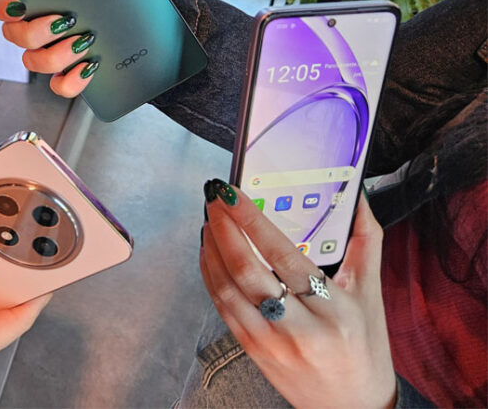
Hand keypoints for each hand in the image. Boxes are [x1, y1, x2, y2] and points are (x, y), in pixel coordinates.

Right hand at [0, 0, 179, 96]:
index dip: (7, 4)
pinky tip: (89, 68)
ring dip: (55, 54)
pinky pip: (59, 86)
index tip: (22, 2)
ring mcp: (56, 53)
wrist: (156, 36)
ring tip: (83, 43)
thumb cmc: (137, 0)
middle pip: (15, 34)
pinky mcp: (72, 76)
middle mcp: (45, 27)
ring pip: (33, 60)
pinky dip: (70, 80)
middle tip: (65, 20)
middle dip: (35, 29)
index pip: (10, 1)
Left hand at [199, 180, 396, 408]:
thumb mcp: (371, 293)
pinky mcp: (251, 350)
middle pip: (247, 271)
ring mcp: (271, 342)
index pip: (285, 256)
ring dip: (211, 248)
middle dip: (224, 228)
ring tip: (210, 220)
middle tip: (215, 199)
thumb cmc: (364, 346)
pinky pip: (221, 307)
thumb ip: (366, 240)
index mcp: (335, 311)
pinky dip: (209, 274)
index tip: (234, 194)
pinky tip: (209, 252)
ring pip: (227, 288)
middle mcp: (300, 329)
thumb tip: (358, 197)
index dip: (254, 221)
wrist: (352, 405)